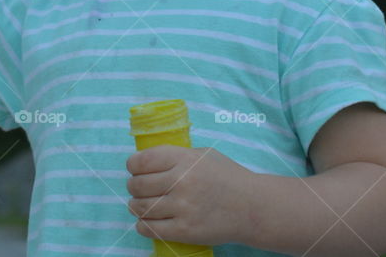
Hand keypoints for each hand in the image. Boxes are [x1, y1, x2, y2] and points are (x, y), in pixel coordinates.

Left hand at [125, 145, 258, 245]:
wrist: (253, 207)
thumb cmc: (227, 177)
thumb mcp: (202, 155)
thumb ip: (176, 156)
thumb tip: (146, 161)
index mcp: (184, 159)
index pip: (141, 161)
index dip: (132, 165)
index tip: (135, 169)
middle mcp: (181, 181)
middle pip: (137, 185)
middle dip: (133, 187)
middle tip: (137, 189)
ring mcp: (183, 207)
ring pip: (140, 207)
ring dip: (135, 206)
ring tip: (140, 205)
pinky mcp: (186, 230)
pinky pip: (151, 229)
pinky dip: (142, 226)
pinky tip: (146, 222)